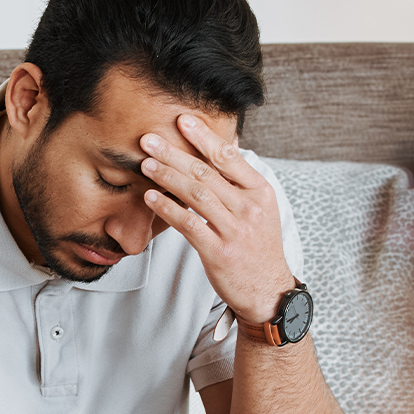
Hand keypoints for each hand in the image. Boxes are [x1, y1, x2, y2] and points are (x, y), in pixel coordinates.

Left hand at [140, 114, 293, 323]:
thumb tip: (226, 147)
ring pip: (196, 194)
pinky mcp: (219, 252)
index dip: (204, 137)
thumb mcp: (261, 209)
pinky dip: (167, 208)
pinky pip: (189, 224)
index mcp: (260, 192)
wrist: (268, 291)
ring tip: (145, 164)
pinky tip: (151, 197)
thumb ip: (241, 181)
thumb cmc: (258, 247)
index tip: (181, 121)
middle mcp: (249, 208)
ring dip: (167, 176)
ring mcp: (235, 230)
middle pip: (206, 172)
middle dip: (174, 153)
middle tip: (149, 139)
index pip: (229, 157)